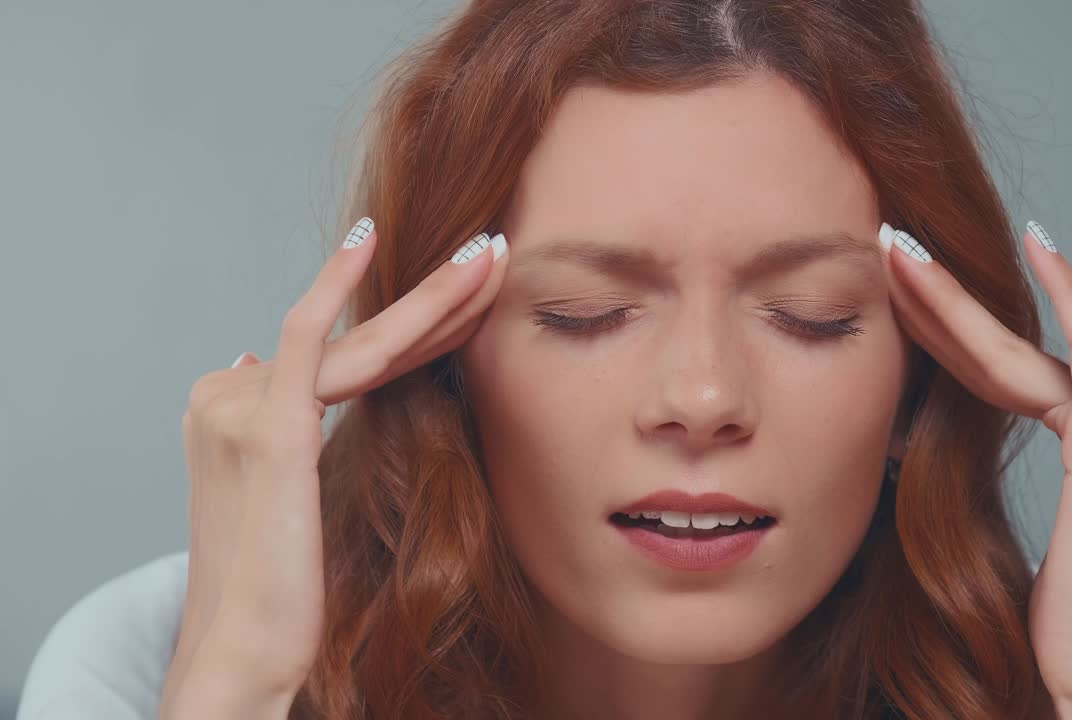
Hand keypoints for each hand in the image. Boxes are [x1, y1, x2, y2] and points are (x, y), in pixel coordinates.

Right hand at [161, 220, 509, 715]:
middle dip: (435, 297)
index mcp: (235, 406)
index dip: (419, 324)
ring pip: (358, 338)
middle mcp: (230, 394)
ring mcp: (242, 406)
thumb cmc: (276, 587)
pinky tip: (371, 239)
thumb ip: (280, 427)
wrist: (240, 650)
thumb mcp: (280, 496)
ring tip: (487, 253)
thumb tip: (265, 364)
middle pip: (358, 339)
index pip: (349, 353)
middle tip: (490, 250)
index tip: (473, 299)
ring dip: (434, 295)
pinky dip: (338, 285)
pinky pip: (309, 336)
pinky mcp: (266, 429)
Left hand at [878, 221, 1071, 716]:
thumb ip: (1065, 441)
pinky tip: (1036, 245)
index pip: (1012, 364)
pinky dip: (1065, 292)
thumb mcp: (1062, 515)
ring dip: (953, 294)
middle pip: (1014, 345)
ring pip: (1027, 342)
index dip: (948, 326)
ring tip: (899, 247)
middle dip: (941, 297)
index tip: (892, 293)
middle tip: (888, 243)